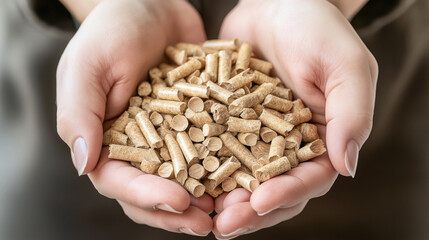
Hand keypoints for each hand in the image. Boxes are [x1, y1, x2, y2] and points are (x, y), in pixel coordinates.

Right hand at [56, 0, 212, 234]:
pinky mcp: (196, 123)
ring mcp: (169, 137)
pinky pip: (210, 149)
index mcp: (105, 141)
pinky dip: (226, 166)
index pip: (121, 182)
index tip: (179, 202)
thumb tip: (84, 165)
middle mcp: (138, 146)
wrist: (149, 5)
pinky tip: (247, 175)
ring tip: (231, 209)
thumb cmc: (111, 31)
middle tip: (208, 222)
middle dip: (179, 211)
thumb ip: (80, 115)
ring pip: (185, 178)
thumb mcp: (87, 66)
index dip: (148, 196)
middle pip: (155, 191)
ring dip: (206, 197)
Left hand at [213, 0, 377, 237]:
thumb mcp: (345, 65)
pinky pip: (213, 147)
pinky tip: (183, 178)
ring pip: (239, 176)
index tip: (261, 202)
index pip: (308, 178)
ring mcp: (254, 134)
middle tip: (224, 225)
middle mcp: (287, 143)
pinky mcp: (226, 119)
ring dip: (222, 197)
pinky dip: (201, 165)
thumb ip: (352, 115)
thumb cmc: (317, 28)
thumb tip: (347, 167)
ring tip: (200, 211)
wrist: (276, 1)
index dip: (287, 194)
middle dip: (249, 209)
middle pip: (271, 187)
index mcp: (320, 138)